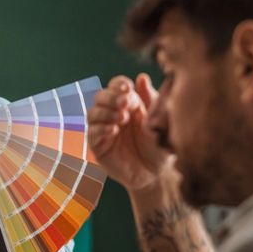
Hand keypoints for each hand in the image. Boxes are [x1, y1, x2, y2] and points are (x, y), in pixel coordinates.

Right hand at [88, 74, 173, 193]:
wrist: (156, 174)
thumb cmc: (160, 146)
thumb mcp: (159, 121)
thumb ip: (151, 99)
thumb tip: (141, 77)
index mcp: (129, 103)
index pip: (116, 86)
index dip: (118, 84)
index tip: (127, 89)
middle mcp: (113, 113)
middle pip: (100, 96)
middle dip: (111, 97)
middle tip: (125, 103)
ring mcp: (104, 129)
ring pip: (93, 112)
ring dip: (105, 112)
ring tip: (122, 118)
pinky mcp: (98, 146)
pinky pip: (92, 132)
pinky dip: (101, 129)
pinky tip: (114, 131)